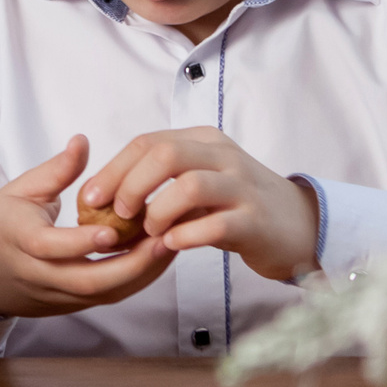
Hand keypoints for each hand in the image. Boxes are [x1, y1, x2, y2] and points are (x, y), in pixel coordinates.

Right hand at [0, 135, 176, 316]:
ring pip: (102, 295)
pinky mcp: (67, 306)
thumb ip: (56, 170)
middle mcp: (38, 274)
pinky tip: (156, 259)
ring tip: (171, 246)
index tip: (111, 229)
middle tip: (164, 240)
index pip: (50, 247)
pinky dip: (133, 281)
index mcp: (21, 240)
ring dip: (141, 275)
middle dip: (130, 265)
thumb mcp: (20, 189)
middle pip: (86, 281)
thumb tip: (82, 141)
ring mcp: (54, 295)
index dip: (80, 242)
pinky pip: (104, 298)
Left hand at [77, 127, 319, 281]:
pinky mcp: (255, 221)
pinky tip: (171, 245)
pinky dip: (185, 236)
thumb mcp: (197, 182)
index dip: (112, 170)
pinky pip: (214, 224)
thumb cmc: (234, 206)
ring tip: (149, 231)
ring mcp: (242, 187)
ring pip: (189, 185)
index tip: (90, 199)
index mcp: (203, 141)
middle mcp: (223, 156)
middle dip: (130, 185)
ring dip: (158, 211)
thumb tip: (102, 198)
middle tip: (118, 214)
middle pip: (165, 154)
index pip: (148, 142)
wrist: (296, 226)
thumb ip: (158, 182)